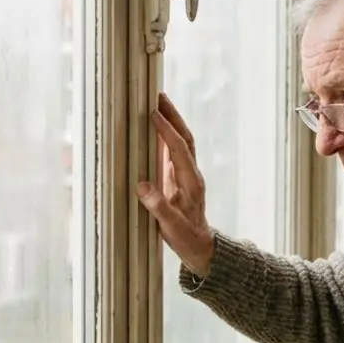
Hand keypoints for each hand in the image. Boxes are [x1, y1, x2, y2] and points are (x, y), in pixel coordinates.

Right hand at [137, 93, 215, 276]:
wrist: (200, 247)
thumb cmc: (186, 238)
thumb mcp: (172, 227)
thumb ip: (159, 207)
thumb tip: (142, 186)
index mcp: (191, 182)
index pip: (179, 149)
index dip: (166, 131)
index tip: (152, 114)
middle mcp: (191, 174)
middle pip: (185, 138)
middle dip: (173, 116)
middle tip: (158, 95)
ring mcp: (187, 175)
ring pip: (181, 141)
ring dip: (171, 121)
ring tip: (156, 103)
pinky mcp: (180, 178)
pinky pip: (175, 151)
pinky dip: (166, 135)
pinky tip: (155, 127)